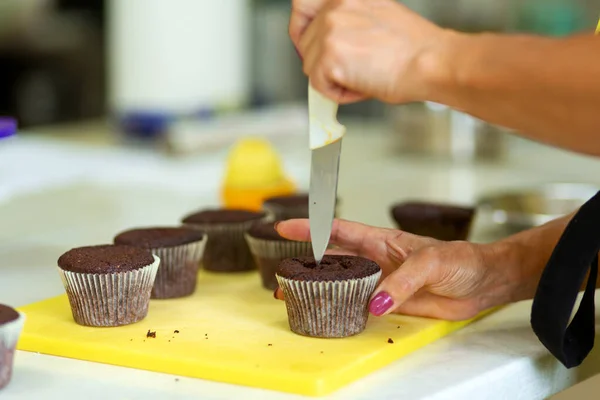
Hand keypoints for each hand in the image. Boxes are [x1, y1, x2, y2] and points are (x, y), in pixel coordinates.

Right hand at [274, 219, 514, 320]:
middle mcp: (376, 260)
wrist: (484, 283)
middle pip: (332, 260)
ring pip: (343, 285)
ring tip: (295, 299)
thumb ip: (402, 282)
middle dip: (306, 266)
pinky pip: (361, 306)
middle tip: (281, 277)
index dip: (311, 228)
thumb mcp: (431, 263)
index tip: (284, 227)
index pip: (339, 230)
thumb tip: (375, 303)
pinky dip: (344, 310)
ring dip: (320, 291)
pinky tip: (331, 314)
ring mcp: (382, 282)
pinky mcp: (392, 303)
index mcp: (382, 240)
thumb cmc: (462, 260)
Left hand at [290, 0, 447, 103]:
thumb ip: (347, 24)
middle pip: (304, 43)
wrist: (431, 63)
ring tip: (363, 76)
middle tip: (348, 70)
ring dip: (332, 78)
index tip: (307, 42)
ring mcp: (329, 30)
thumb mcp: (375, 18)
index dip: (301, 27)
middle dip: (321, 61)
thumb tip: (328, 44)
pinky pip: (319, 86)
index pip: (302, 5)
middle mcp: (335, 6)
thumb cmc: (413, 49)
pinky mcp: (328, 56)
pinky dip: (339, 94)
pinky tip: (362, 85)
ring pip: (310, 67)